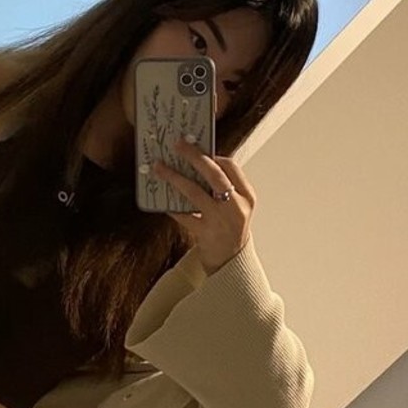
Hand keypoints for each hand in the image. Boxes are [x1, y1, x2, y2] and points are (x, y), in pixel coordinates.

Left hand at [151, 138, 255, 272]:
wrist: (232, 262)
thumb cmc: (231, 229)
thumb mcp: (236, 206)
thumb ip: (224, 188)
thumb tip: (197, 164)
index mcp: (247, 196)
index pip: (231, 167)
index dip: (212, 156)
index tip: (197, 148)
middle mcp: (236, 206)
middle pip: (214, 175)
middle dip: (194, 157)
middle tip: (178, 145)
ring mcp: (220, 220)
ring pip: (194, 192)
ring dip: (174, 177)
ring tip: (159, 167)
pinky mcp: (204, 233)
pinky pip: (183, 214)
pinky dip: (171, 205)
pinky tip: (161, 198)